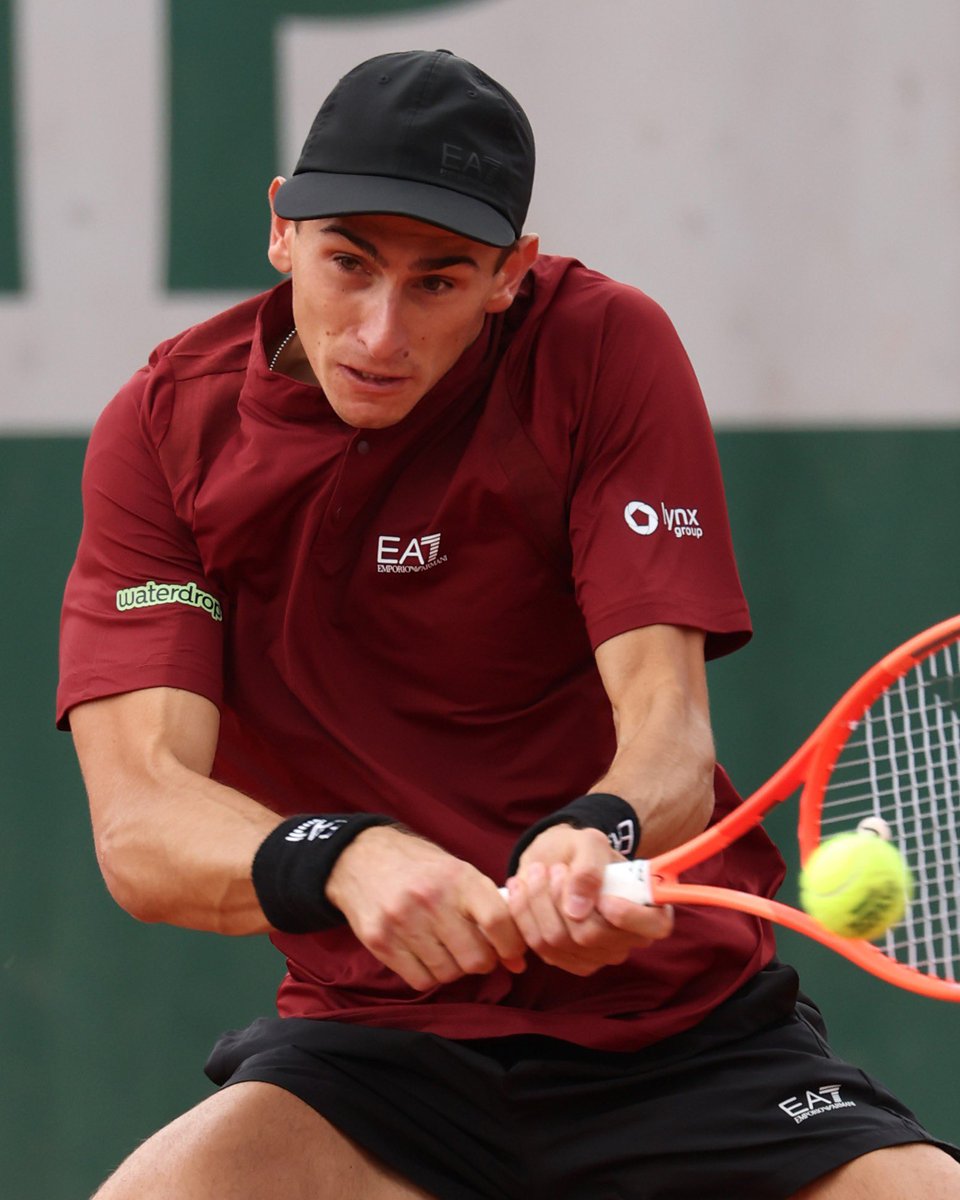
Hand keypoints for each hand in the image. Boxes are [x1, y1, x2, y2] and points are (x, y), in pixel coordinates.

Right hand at [325, 825, 526, 990]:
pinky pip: (420, 980)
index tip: (514, 956)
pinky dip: (429, 975)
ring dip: (454, 968)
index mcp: (458, 877)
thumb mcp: (457, 871)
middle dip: (482, 962)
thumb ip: (486, 906)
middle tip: (476, 953)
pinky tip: (425, 955)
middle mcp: (431, 899)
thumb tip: (517, 955)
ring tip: (446, 949)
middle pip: (475, 957)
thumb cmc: (420, 868)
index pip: (498, 921)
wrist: (361, 859)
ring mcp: (403, 922)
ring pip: (449, 973)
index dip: (512, 946)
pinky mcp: (381, 942)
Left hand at [505, 825, 673, 975]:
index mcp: (648, 908)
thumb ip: (589, 869)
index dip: (629, 916)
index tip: (604, 897)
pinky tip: (521, 890)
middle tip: (553, 869)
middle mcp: (627, 940)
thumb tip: (578, 909)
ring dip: (538, 902)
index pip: (654, 927)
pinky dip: (524, 915)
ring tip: (536, 873)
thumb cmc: (582, 851)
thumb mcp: (589, 843)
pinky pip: (539, 947)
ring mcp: (598, 955)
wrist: (557, 859)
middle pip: (590, 936)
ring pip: (558, 941)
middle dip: (561, 898)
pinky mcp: (568, 961)